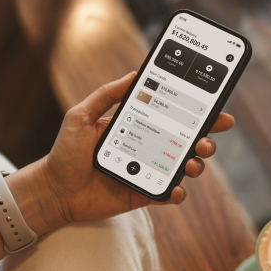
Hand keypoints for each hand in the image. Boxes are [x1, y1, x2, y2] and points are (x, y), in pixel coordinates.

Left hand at [36, 72, 233, 226]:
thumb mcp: (81, 116)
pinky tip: (176, 190)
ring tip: (192, 163)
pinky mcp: (142, 193)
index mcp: (137, 127)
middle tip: (207, 140)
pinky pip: (166, 195)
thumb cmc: (65, 153)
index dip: (197, 113)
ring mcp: (146, 171)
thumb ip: (106, 95)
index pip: (172, 116)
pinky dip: (176, 194)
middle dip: (205, 139)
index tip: (215, 107)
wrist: (54, 189)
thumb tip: (134, 75)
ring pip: (182, 167)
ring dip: (195, 165)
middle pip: (185, 142)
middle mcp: (147, 148)